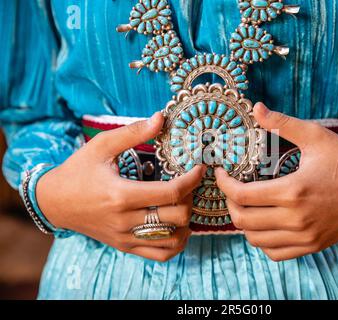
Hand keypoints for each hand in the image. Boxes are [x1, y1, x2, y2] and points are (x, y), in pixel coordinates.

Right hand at [36, 113, 205, 261]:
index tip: (200, 169)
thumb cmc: (78, 171)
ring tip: (183, 204)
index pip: (172, 193)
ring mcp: (126, 237)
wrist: (54, 202)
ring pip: (173, 239)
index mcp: (121, 195)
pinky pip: (161, 254)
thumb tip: (160, 118)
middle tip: (188, 185)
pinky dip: (176, 243)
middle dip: (191, 198)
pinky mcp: (125, 246)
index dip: (193, 180)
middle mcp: (125, 221)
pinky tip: (177, 226)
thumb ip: (133, 132)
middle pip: (177, 216)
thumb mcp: (101, 145)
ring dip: (187, 222)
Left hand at [215, 103, 337, 260]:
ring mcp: (304, 236)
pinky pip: (275, 253)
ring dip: (243, 222)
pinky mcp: (312, 246)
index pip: (241, 195)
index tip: (220, 173)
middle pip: (243, 220)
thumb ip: (283, 123)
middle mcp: (296, 219)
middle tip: (231, 188)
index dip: (223, 184)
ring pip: (256, 240)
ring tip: (245, 205)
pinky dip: (262, 241)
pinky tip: (264, 224)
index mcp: (293, 191)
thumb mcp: (316, 136)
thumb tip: (256, 107)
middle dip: (229, 202)